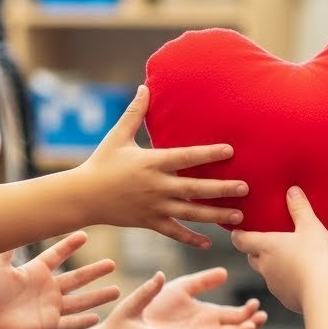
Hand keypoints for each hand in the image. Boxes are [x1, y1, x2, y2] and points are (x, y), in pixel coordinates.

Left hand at [0, 232, 119, 328]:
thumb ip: (6, 247)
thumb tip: (9, 221)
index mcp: (36, 272)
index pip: (57, 256)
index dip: (69, 245)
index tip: (84, 235)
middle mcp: (48, 288)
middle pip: (77, 278)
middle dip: (95, 271)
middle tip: (112, 264)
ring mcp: (51, 307)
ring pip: (80, 301)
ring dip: (98, 296)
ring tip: (117, 290)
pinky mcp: (49, 325)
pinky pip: (70, 323)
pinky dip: (83, 321)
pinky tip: (98, 317)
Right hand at [80, 85, 249, 248]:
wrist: (82, 196)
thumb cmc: (100, 163)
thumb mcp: (117, 136)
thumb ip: (134, 113)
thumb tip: (144, 86)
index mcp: (151, 163)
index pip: (186, 157)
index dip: (209, 154)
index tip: (230, 151)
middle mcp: (156, 186)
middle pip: (195, 189)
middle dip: (222, 189)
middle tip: (245, 187)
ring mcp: (154, 207)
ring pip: (190, 213)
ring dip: (216, 215)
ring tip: (239, 216)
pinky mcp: (149, 223)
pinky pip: (174, 232)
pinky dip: (191, 238)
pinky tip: (209, 242)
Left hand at [143, 266, 267, 328]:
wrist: (134, 321)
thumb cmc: (156, 305)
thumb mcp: (182, 288)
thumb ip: (203, 281)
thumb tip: (225, 272)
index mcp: (211, 316)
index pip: (237, 317)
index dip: (249, 312)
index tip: (256, 303)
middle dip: (251, 327)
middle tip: (260, 318)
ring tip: (248, 327)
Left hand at [232, 186, 327, 312]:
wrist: (324, 293)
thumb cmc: (316, 256)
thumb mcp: (311, 227)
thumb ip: (300, 208)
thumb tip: (292, 191)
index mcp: (265, 247)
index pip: (240, 240)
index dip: (238, 234)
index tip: (239, 229)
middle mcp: (264, 267)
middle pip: (251, 257)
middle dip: (256, 250)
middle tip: (267, 241)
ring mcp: (274, 285)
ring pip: (267, 273)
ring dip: (273, 266)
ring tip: (289, 258)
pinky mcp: (286, 299)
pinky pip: (282, 287)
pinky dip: (287, 281)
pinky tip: (302, 277)